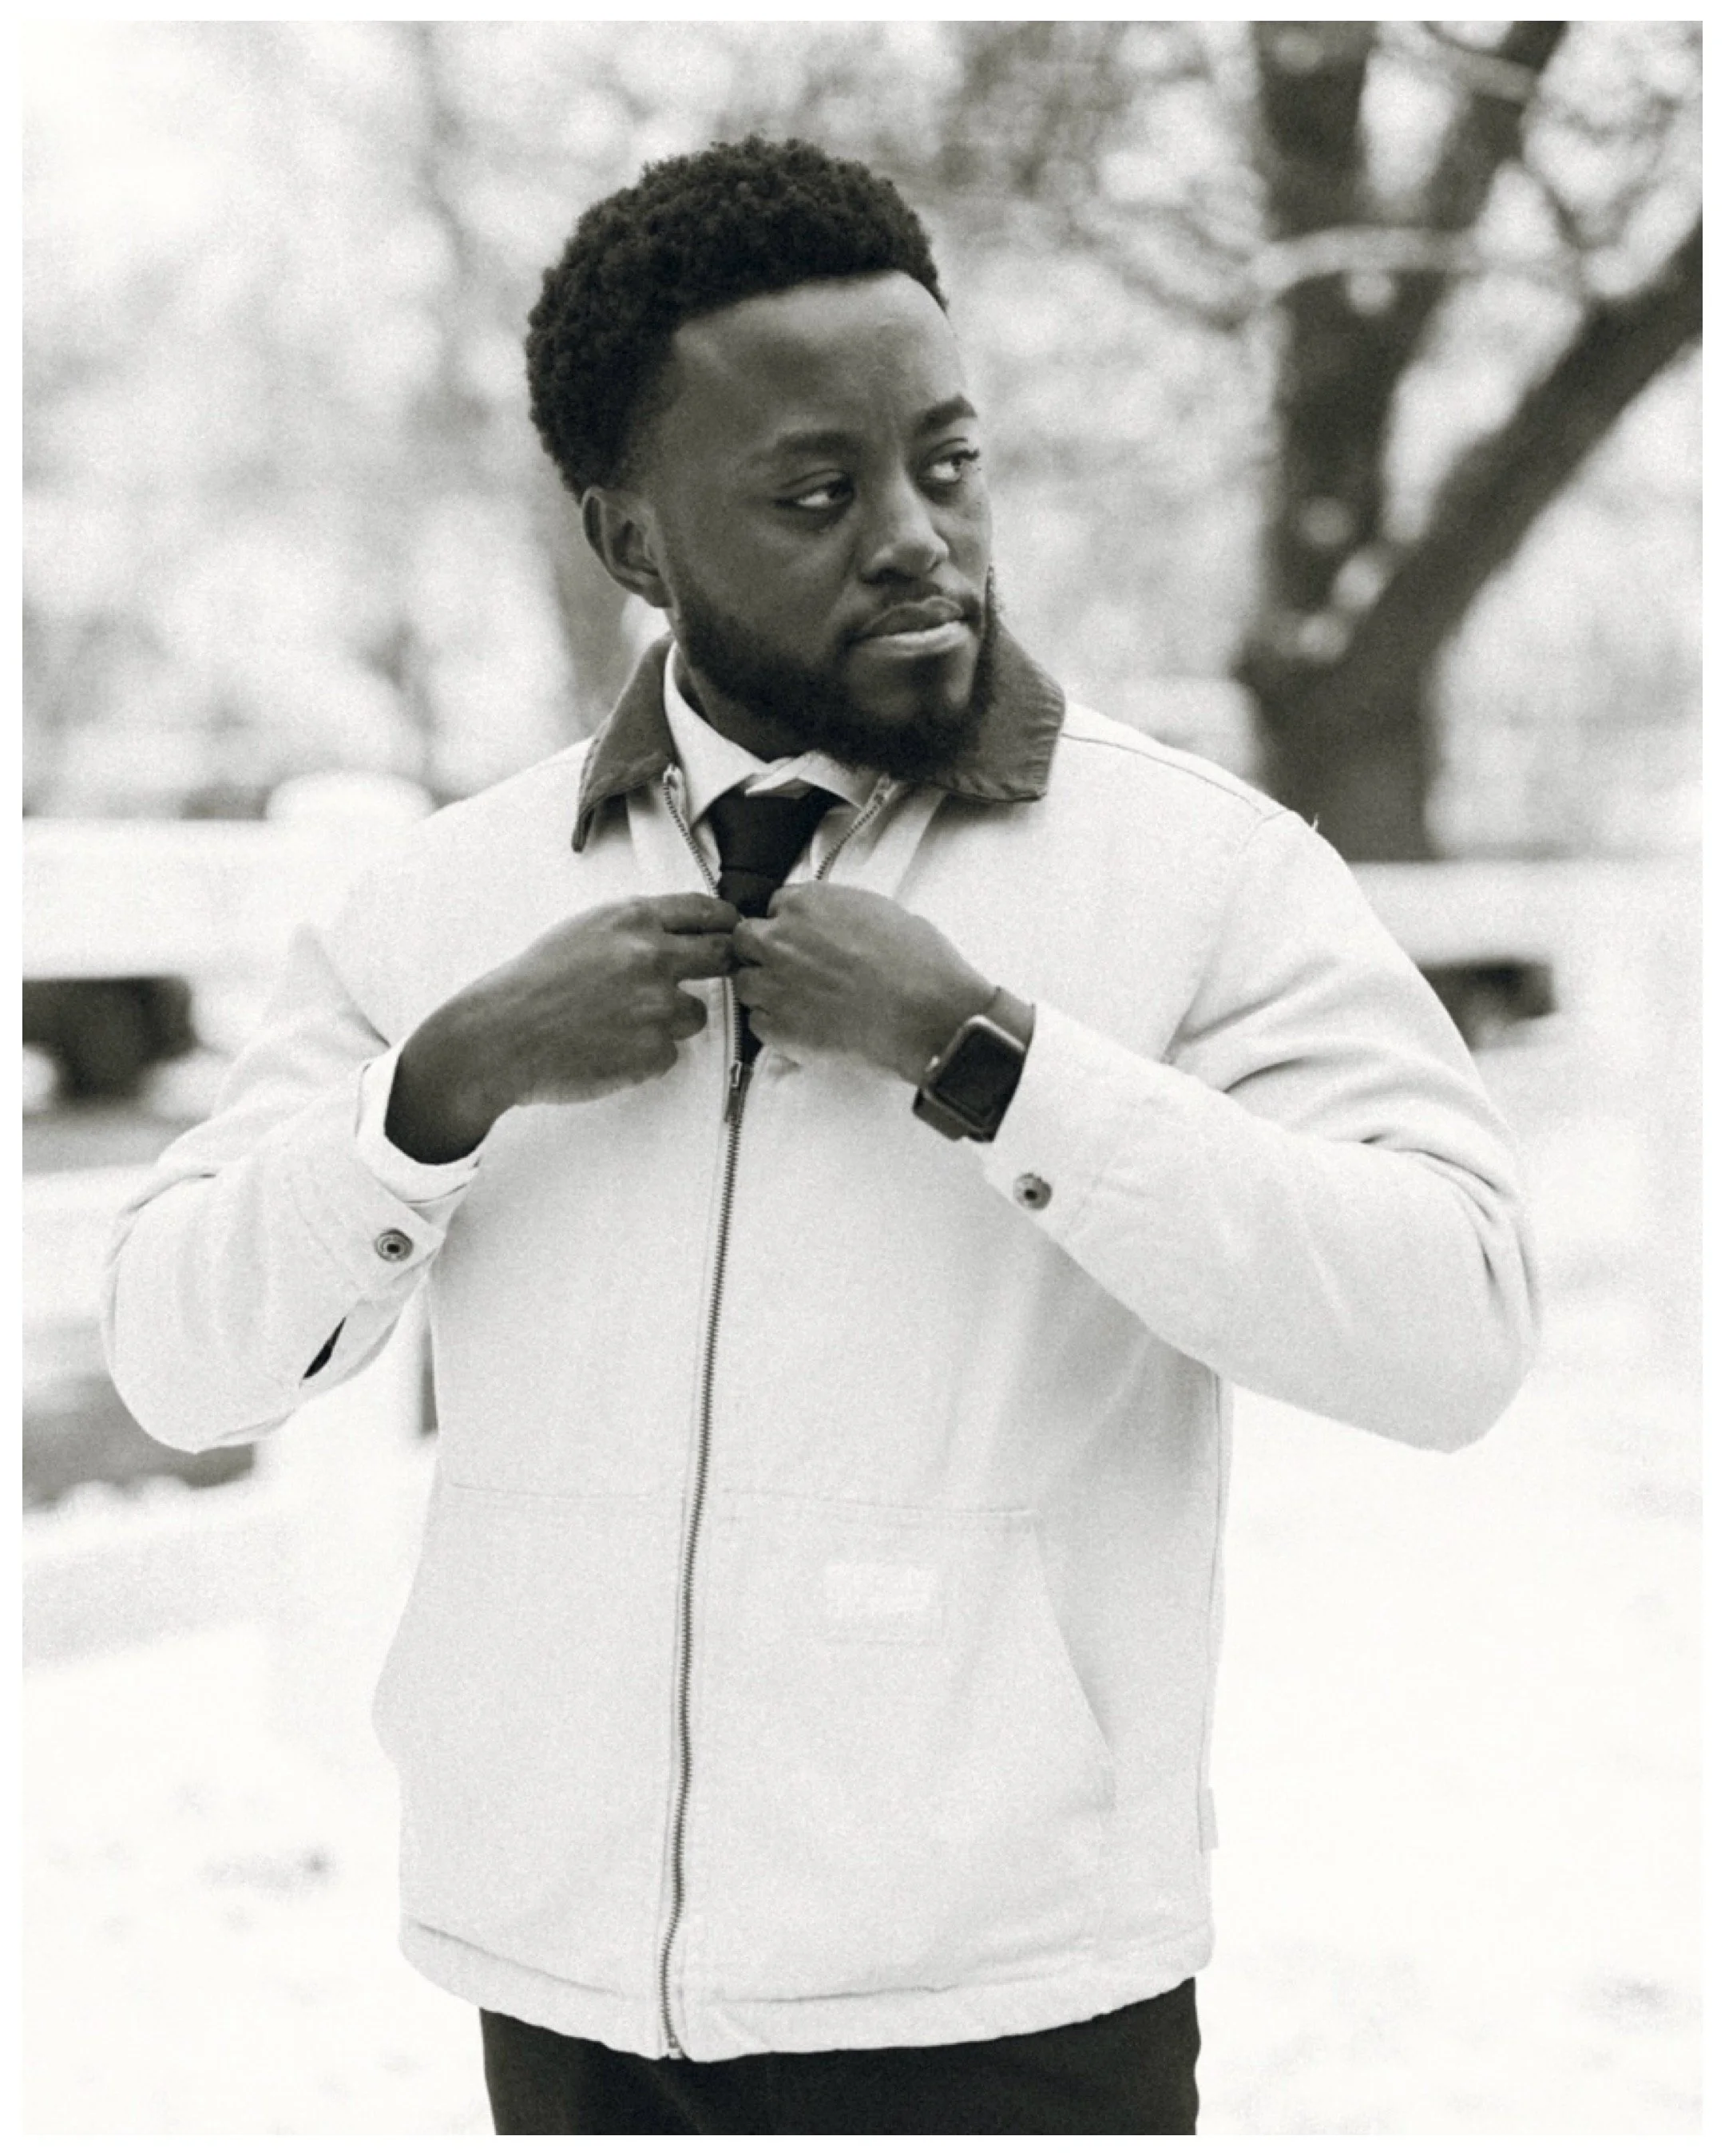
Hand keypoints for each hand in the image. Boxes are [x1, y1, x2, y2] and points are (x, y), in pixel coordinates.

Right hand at [387, 893, 738, 1160]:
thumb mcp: (583, 930)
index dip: (725, 923)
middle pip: (722, 957)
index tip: (731, 931)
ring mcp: (657, 1006)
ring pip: (696, 1014)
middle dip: (720, 967)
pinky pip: (670, 1053)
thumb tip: (681, 931)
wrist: (501, 1036)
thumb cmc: (534, 983)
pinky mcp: (654, 1050)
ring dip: (672, 1020)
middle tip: (708, 978)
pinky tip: (610, 1048)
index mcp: (633, 919)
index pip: (706, 911)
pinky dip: (648, 1055)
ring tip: (624, 1024)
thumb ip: (635, 928)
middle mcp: (653, 957)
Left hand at [731, 885, 993, 1084]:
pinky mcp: (775, 1026)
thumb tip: (838, 926)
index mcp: (808, 903)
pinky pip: (758, 1023)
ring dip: (766, 991)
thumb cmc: (919, 966)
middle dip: (764, 953)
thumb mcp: (884, 914)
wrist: (928, 1016)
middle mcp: (781, 939)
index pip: (775, 906)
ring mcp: (773, 983)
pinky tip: (808, 1029)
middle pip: (746, 940)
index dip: (790, 926)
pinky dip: (776, 1026)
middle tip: (794, 972)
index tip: (805, 941)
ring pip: (745, 983)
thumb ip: (843, 914)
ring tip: (803, 1005)